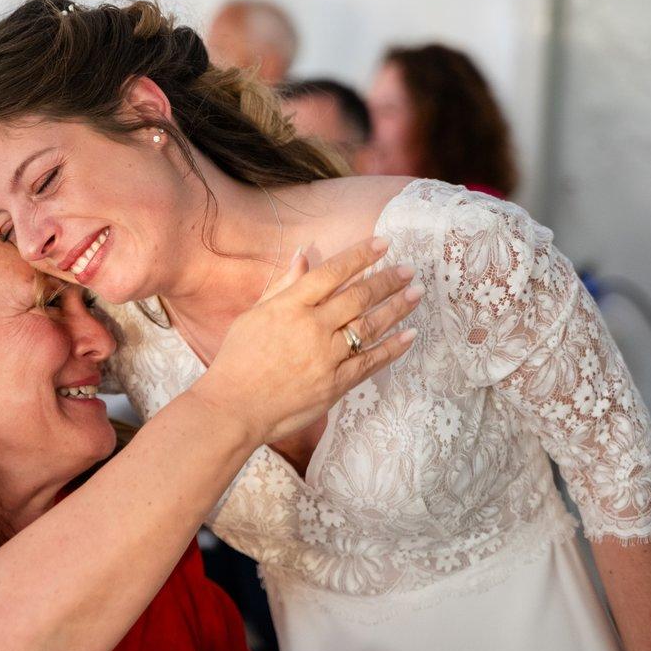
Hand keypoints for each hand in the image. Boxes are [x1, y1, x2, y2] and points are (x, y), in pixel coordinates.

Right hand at [192, 237, 418, 443]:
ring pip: (370, 326)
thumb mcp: (254, 314)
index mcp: (290, 306)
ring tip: (416, 293)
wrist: (235, 406)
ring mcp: (326, 357)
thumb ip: (283, 285)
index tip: (382, 244)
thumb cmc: (238, 359)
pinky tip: (408, 335)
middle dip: (387, 280)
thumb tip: (304, 255)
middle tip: (408, 269)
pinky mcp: (335, 384)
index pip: (332, 273)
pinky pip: (370, 363)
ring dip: (397, 308)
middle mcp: (312, 327)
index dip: (360, 256)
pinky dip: (392, 348)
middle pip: (358, 297)